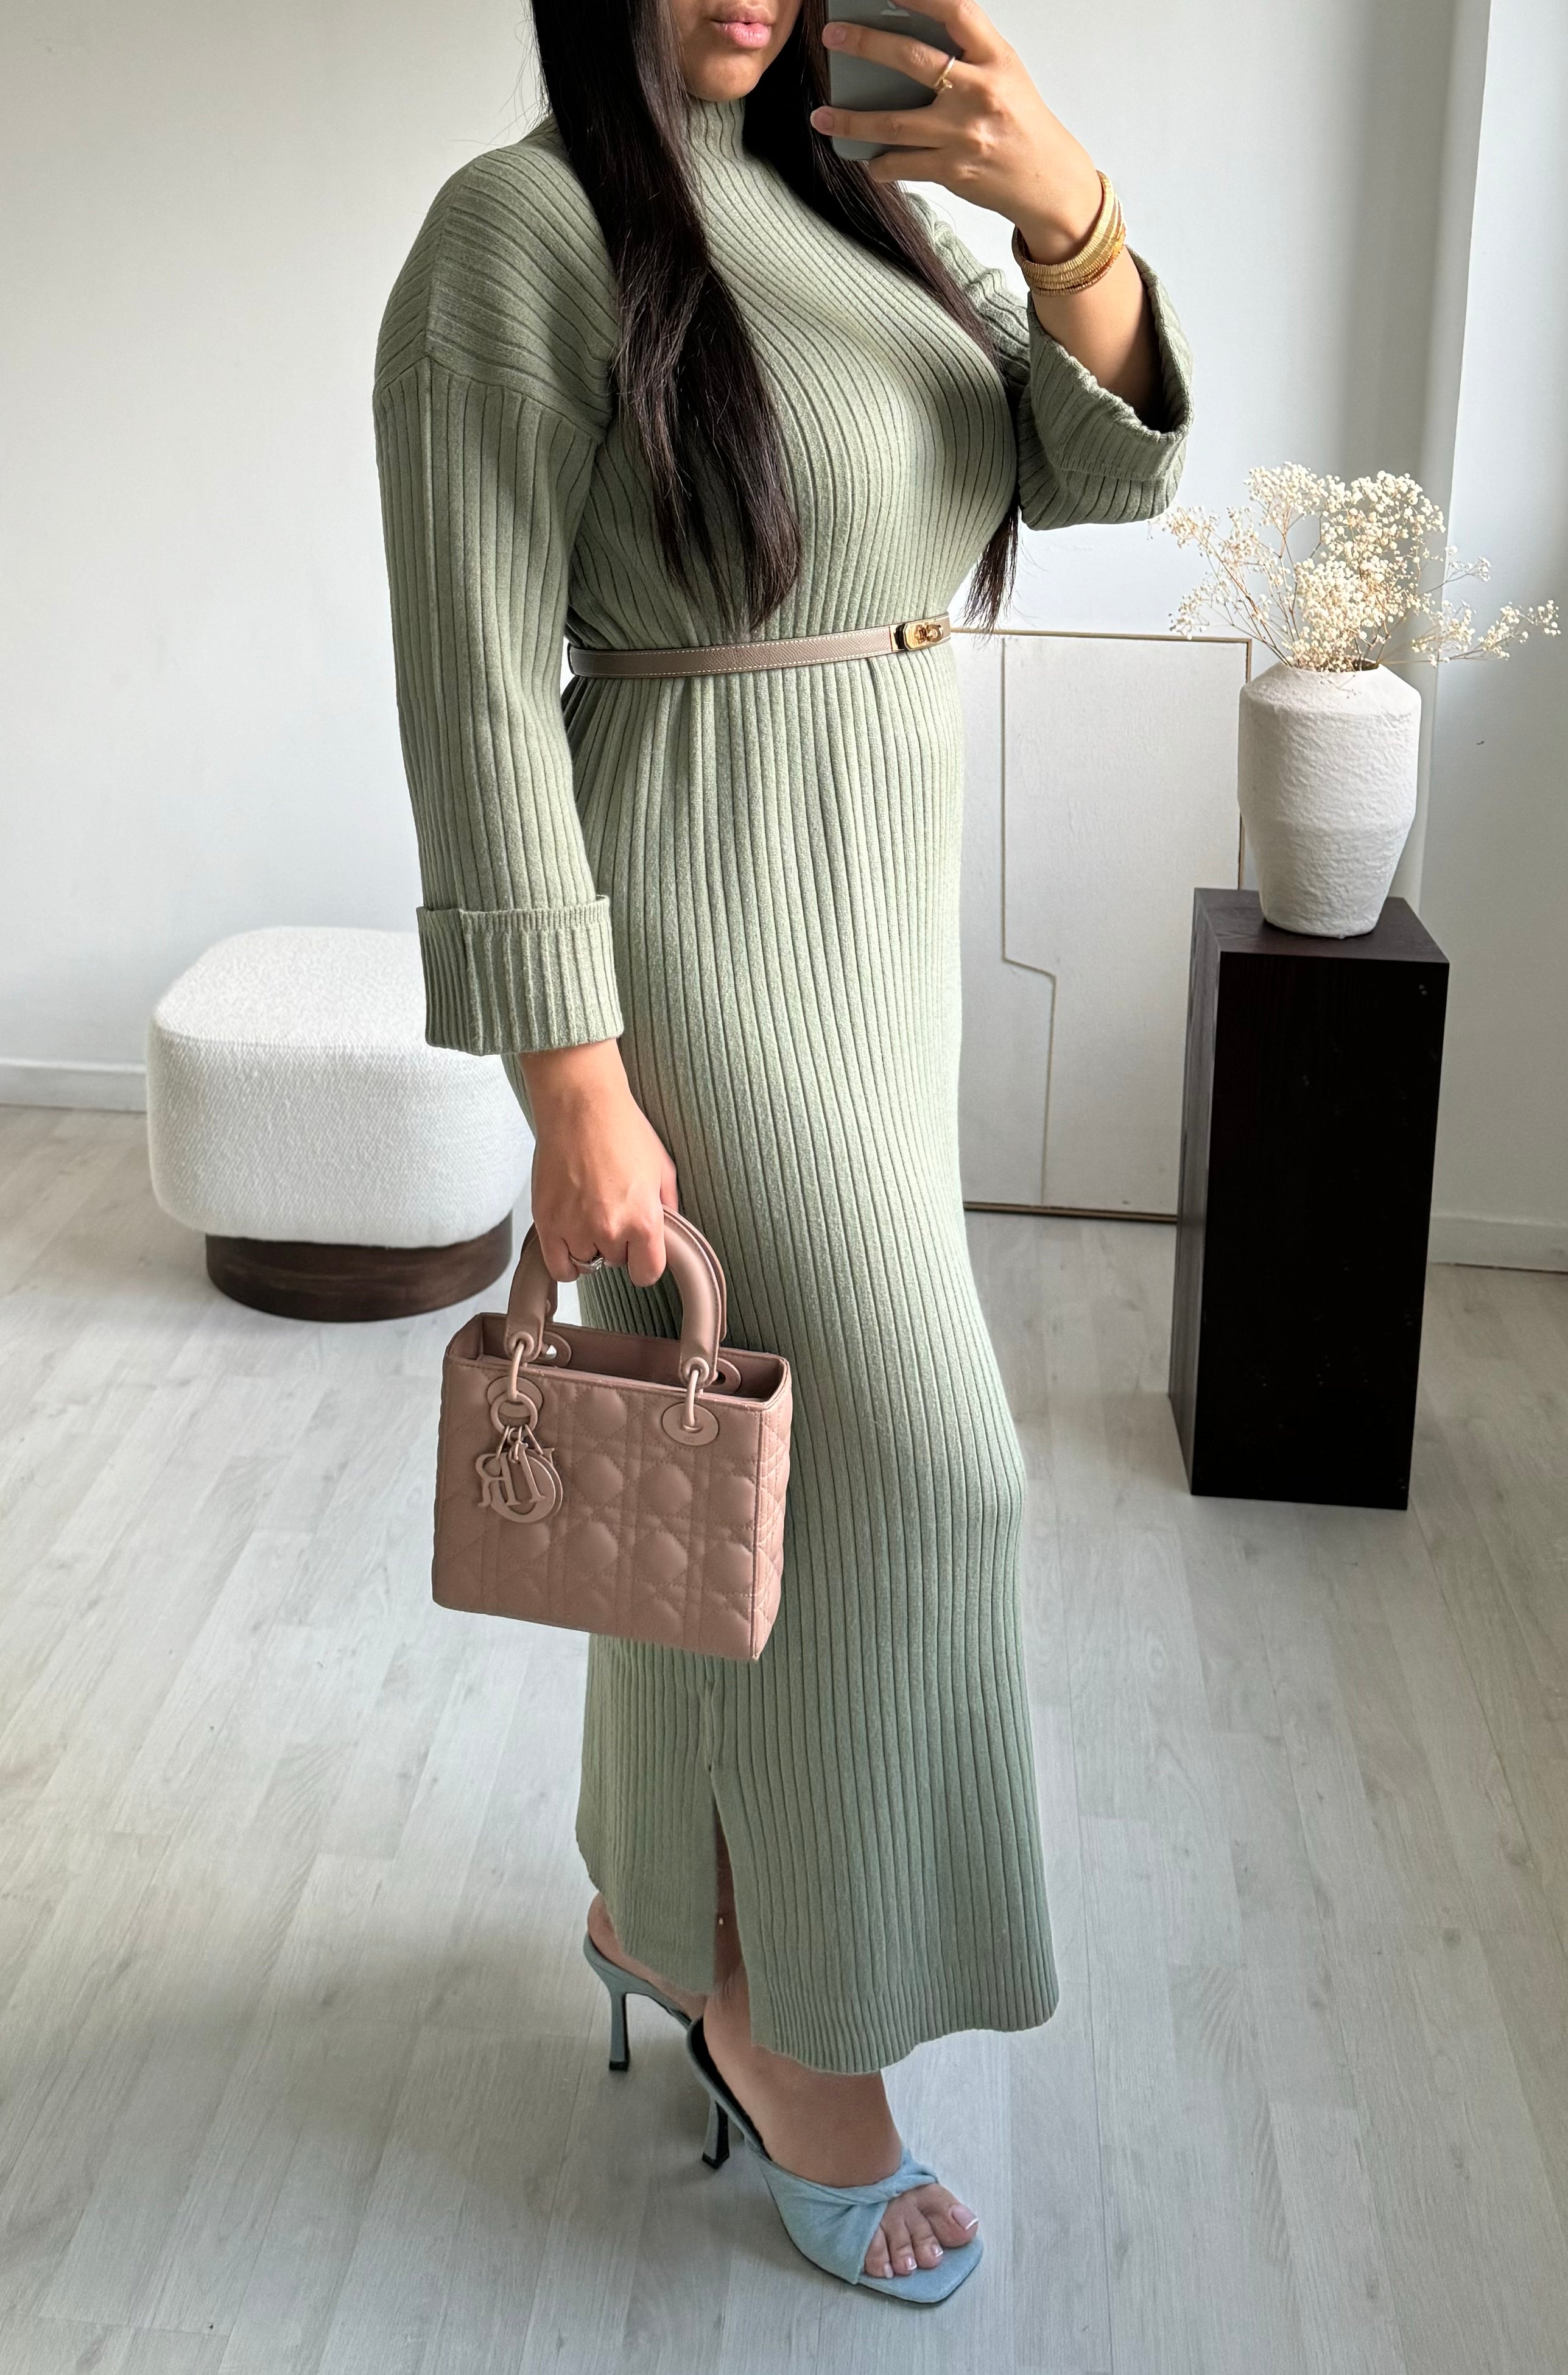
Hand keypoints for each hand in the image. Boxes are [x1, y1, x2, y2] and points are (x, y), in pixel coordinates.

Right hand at [517, 1039, 678, 1288]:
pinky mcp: (546, 1221)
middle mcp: (609, 1228)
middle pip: (615, 1262)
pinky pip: (557, 1266)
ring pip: (586, 1262)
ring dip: (589, 1245)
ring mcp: (574, 1227)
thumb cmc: (621, 1128)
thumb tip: (667, 1232)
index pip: (647, 1273)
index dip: (645, 1262)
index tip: (640, 1251)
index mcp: (643, 1220)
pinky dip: (564, 1259)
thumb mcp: (662, 1168)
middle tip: (612, 1211)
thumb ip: (668, 1206)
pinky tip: (570, 1240)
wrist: (580, 1105)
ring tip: (589, 1213)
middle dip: (616, 1243)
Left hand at [812, 0, 1099, 259]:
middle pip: (913, 61)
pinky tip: (867, 160)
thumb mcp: (1004, 74)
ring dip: (852, 121)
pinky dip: (880, 164)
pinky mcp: (953, 170)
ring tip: (823, 117)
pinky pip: (903, 165)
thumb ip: (966, 55)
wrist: (1047, 180)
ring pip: (894, 124)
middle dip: (866, 45)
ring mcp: (964, 133)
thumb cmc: (1021, 123)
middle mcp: (979, 92)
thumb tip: (909, 40)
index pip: (956, 13)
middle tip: (834, 36)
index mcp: (996, 59)